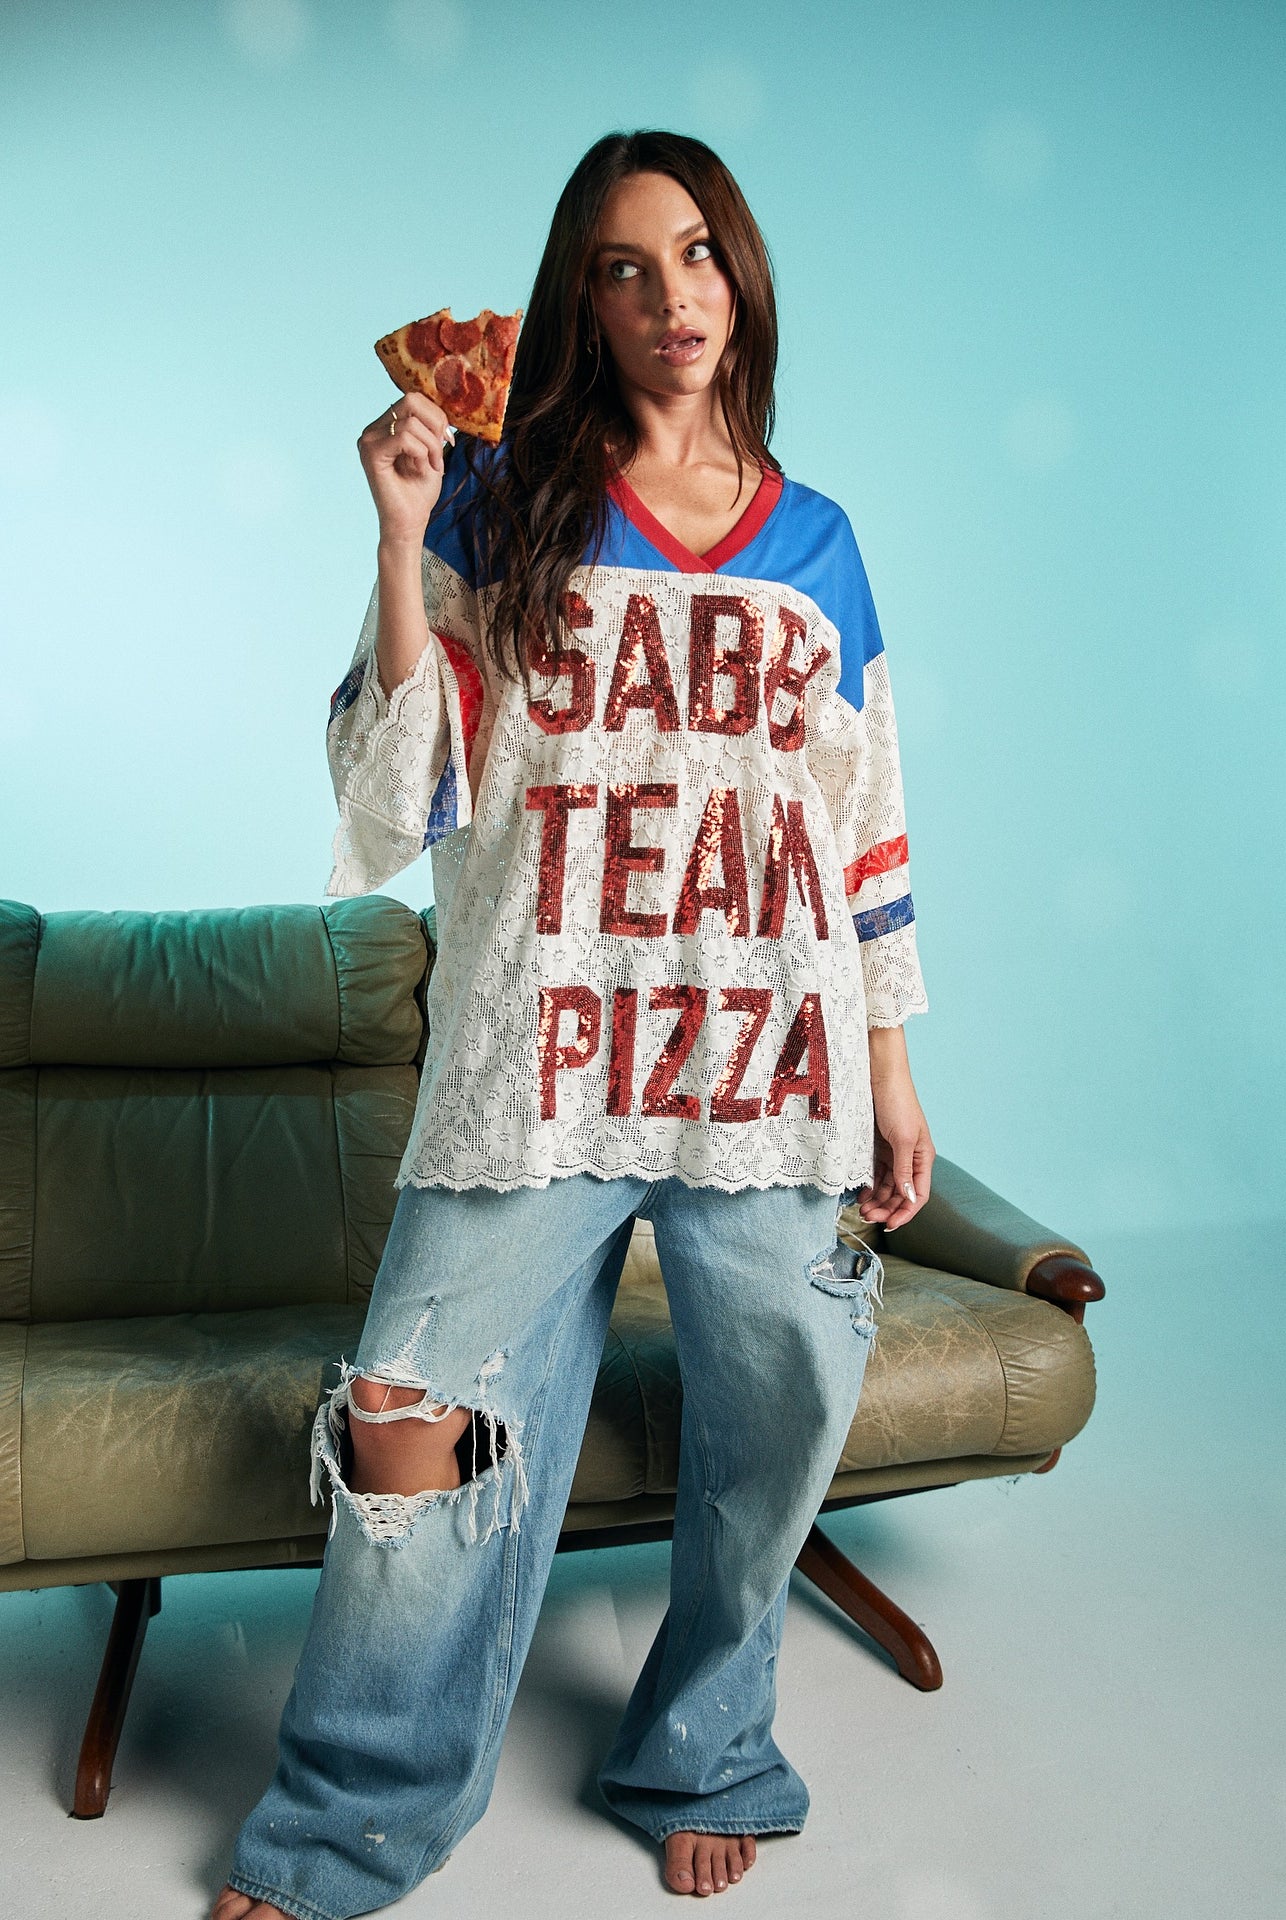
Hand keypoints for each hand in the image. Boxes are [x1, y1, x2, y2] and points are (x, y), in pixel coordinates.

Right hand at [357, 393, 455, 545]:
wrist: (409, 523)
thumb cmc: (419, 493)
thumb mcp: (432, 452)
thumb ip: (432, 428)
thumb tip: (442, 411)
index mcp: (386, 427)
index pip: (414, 399)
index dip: (437, 415)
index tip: (447, 441)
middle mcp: (373, 430)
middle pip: (411, 400)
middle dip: (435, 424)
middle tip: (442, 450)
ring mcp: (369, 440)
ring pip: (411, 422)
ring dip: (431, 446)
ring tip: (430, 467)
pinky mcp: (371, 453)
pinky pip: (404, 437)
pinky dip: (421, 453)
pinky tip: (420, 470)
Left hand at [857, 1028, 933, 1231]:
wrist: (879, 1074)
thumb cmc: (896, 1102)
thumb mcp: (901, 1138)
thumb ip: (903, 1169)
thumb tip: (909, 1197)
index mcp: (923, 1156)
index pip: (918, 1194)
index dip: (906, 1213)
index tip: (890, 1226)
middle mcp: (911, 1158)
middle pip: (902, 1193)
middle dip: (888, 1208)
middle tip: (868, 1217)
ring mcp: (895, 1153)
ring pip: (889, 1186)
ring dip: (878, 1200)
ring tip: (862, 1208)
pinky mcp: (879, 1147)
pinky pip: (877, 1174)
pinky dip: (871, 1186)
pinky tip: (862, 1194)